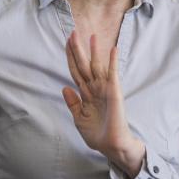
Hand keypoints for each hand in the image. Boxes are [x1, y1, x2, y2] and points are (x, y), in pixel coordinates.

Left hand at [62, 30, 144, 175]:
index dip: (70, 57)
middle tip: (73, 32)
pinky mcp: (114, 92)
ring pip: (97, 65)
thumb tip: (64, 87)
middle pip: (84, 64)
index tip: (66, 43)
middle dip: (78, 49)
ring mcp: (104, 89)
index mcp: (85, 93)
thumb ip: (72, 103)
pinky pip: (113, 73)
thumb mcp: (79, 118)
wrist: (111, 145)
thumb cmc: (97, 133)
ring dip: (95, 50)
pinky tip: (112, 49)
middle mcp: (94, 88)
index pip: (75, 71)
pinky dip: (113, 61)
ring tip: (92, 35)